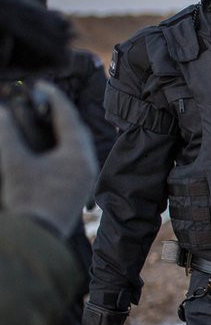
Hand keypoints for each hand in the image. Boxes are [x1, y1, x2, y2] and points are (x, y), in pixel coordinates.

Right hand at [0, 81, 96, 237]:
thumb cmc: (27, 200)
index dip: (55, 99)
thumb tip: (1, 110)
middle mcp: (86, 165)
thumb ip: (8, 135)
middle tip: (43, 100)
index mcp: (77, 155)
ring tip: (45, 119)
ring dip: (62, 131)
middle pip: (76, 131)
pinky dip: (62, 148)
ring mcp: (84, 178)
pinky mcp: (78, 190)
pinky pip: (74, 160)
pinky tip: (49, 147)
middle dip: (60, 113)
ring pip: (77, 146)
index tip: (43, 85)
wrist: (37, 239)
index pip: (68, 118)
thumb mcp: (15, 164)